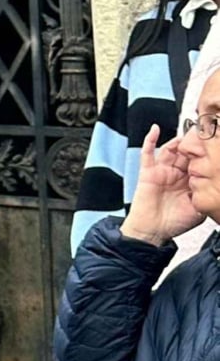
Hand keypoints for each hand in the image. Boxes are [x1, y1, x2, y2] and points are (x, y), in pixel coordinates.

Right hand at [121, 125, 205, 245]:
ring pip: (170, 150)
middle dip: (195, 144)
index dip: (207, 154)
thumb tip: (214, 184)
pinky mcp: (148, 171)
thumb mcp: (199, 209)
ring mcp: (162, 171)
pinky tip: (155, 129)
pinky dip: (150, 140)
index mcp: (189, 182)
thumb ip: (205, 195)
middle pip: (186, 153)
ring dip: (179, 141)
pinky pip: (147, 153)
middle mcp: (176, 174)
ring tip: (188, 133)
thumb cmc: (174, 223)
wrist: (153, 231)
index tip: (215, 144)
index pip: (199, 162)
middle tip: (204, 133)